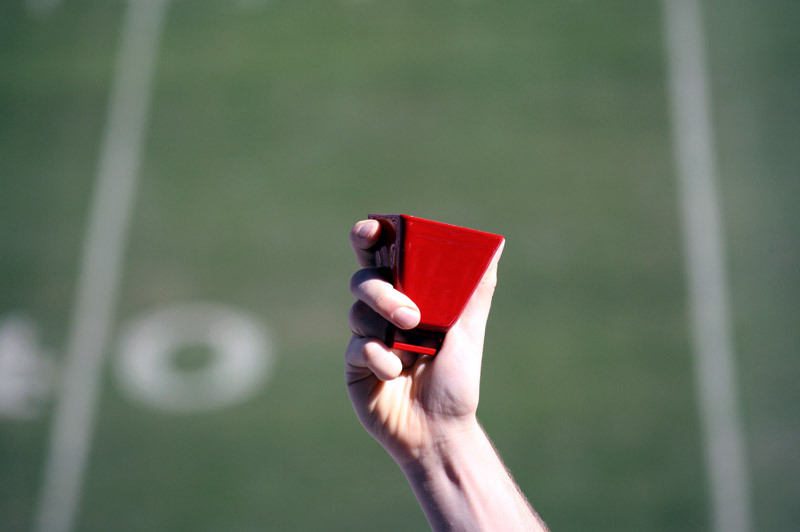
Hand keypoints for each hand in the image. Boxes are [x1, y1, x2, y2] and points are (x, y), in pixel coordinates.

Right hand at [346, 219, 503, 463]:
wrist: (441, 428)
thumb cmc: (456, 379)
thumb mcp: (470, 331)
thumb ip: (476, 290)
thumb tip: (497, 247)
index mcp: (408, 295)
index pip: (382, 256)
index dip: (371, 237)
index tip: (372, 229)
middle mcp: (383, 312)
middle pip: (364, 278)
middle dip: (381, 290)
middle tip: (411, 314)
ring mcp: (367, 337)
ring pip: (357, 310)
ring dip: (383, 320)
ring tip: (411, 347)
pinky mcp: (356, 365)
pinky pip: (357, 347)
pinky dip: (378, 356)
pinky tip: (395, 371)